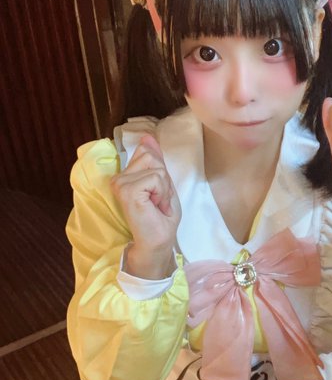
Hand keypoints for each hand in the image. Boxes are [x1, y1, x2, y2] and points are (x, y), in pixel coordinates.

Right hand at [111, 135, 180, 276]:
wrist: (157, 243)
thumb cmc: (160, 220)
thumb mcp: (162, 185)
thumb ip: (154, 160)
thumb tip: (147, 136)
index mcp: (126, 175)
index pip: (147, 153)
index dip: (161, 174)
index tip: (158, 195)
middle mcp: (119, 177)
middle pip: (152, 157)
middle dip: (164, 180)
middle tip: (159, 201)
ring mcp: (120, 183)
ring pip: (156, 168)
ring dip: (164, 188)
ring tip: (156, 205)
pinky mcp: (127, 190)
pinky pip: (156, 178)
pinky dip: (162, 193)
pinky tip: (155, 207)